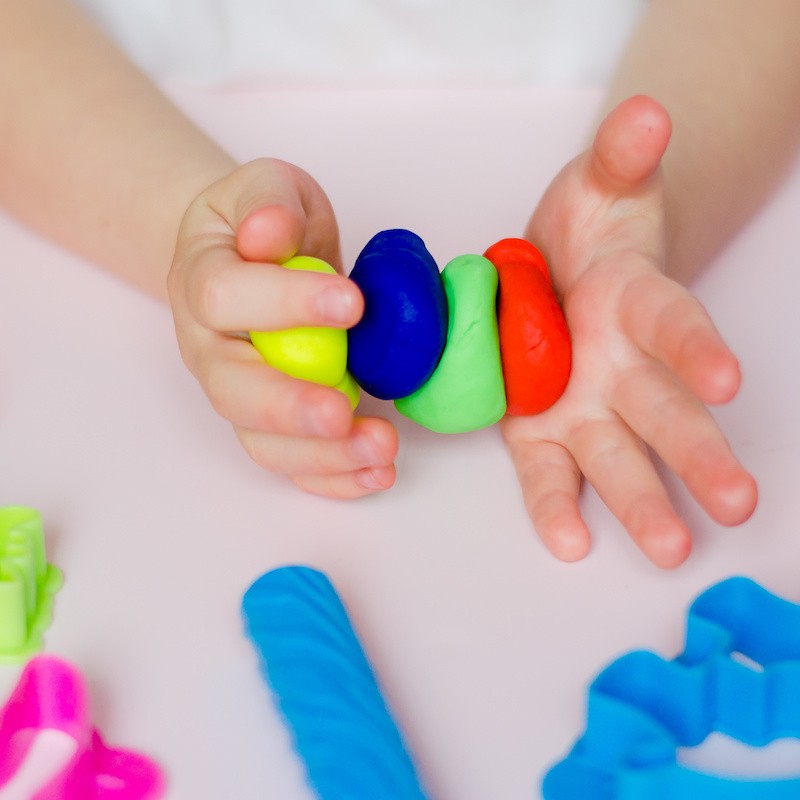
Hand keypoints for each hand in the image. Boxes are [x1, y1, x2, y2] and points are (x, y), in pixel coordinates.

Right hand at [168, 158, 397, 496]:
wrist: (246, 258)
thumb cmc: (260, 224)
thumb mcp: (265, 188)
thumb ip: (268, 204)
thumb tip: (268, 234)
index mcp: (202, 282)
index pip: (227, 298)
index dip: (285, 303)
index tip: (350, 302)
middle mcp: (211, 349)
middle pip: (234, 391)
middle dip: (290, 408)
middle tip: (343, 413)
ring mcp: (238, 392)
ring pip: (261, 441)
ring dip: (322, 455)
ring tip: (381, 452)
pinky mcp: (270, 422)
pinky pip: (291, 461)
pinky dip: (332, 477)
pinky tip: (376, 475)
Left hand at [502, 96, 757, 567]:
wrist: (561, 273)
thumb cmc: (590, 232)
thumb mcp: (601, 183)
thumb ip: (621, 156)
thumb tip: (647, 113)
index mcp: (639, 304)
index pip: (673, 323)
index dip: (696, 347)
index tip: (727, 377)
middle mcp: (622, 367)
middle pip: (664, 410)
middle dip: (697, 452)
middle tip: (737, 501)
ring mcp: (583, 406)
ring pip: (617, 455)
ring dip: (642, 499)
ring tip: (669, 547)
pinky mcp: (539, 430)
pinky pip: (548, 471)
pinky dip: (556, 504)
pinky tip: (570, 542)